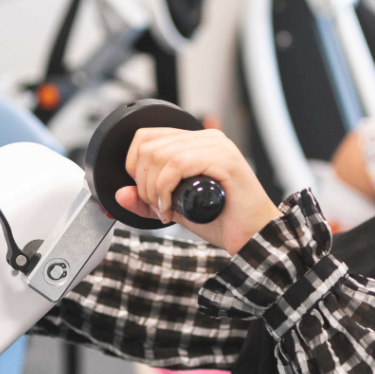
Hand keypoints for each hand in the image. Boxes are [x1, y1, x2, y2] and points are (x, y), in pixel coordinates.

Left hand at [115, 128, 280, 254]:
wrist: (254, 237)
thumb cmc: (224, 221)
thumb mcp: (176, 209)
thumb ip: (149, 201)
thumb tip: (121, 194)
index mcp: (196, 143)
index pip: (147, 136)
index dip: (134, 165)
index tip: (145, 193)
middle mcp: (207, 138)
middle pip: (149, 146)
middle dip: (143, 183)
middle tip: (157, 207)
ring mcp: (217, 146)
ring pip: (161, 154)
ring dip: (154, 189)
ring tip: (166, 210)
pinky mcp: (224, 159)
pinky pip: (178, 164)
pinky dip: (165, 188)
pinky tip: (171, 207)